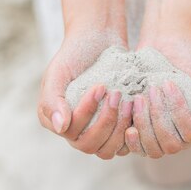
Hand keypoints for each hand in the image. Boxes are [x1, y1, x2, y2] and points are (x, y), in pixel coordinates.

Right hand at [37, 28, 131, 158]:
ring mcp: (96, 131)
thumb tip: (61, 128)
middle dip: (105, 121)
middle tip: (117, 95)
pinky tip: (138, 107)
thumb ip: (52, 100)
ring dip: (120, 128)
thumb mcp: (58, 72)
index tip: (100, 86)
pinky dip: (132, 131)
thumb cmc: (76, 53)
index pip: (71, 132)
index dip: (87, 113)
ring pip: (107, 150)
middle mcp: (74, 131)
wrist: (99, 39)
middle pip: (89, 145)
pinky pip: (124, 145)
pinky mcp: (115, 130)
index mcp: (56, 121)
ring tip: (129, 101)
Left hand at [125, 29, 190, 157]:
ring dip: (144, 126)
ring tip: (137, 99)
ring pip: (153, 149)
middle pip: (171, 146)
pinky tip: (126, 121)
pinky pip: (137, 147)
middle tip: (151, 90)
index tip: (168, 84)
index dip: (178, 112)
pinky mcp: (143, 128)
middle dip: (158, 118)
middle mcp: (183, 133)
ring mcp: (161, 132)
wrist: (166, 39)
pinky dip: (131, 138)